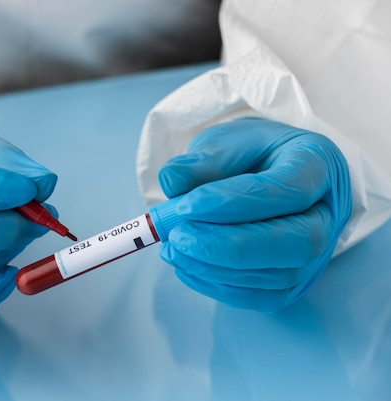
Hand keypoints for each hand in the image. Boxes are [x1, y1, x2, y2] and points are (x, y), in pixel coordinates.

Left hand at [157, 117, 351, 312]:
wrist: (263, 172)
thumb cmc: (249, 154)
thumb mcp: (225, 141)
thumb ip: (202, 160)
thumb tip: (172, 181)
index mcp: (317, 163)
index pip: (286, 190)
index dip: (233, 202)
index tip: (185, 206)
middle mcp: (328, 212)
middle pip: (297, 242)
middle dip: (230, 246)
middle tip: (178, 236)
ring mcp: (318, 252)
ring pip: (279, 276)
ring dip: (217, 268)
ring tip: (174, 248)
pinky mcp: (296, 280)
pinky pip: (263, 296)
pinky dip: (220, 286)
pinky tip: (186, 265)